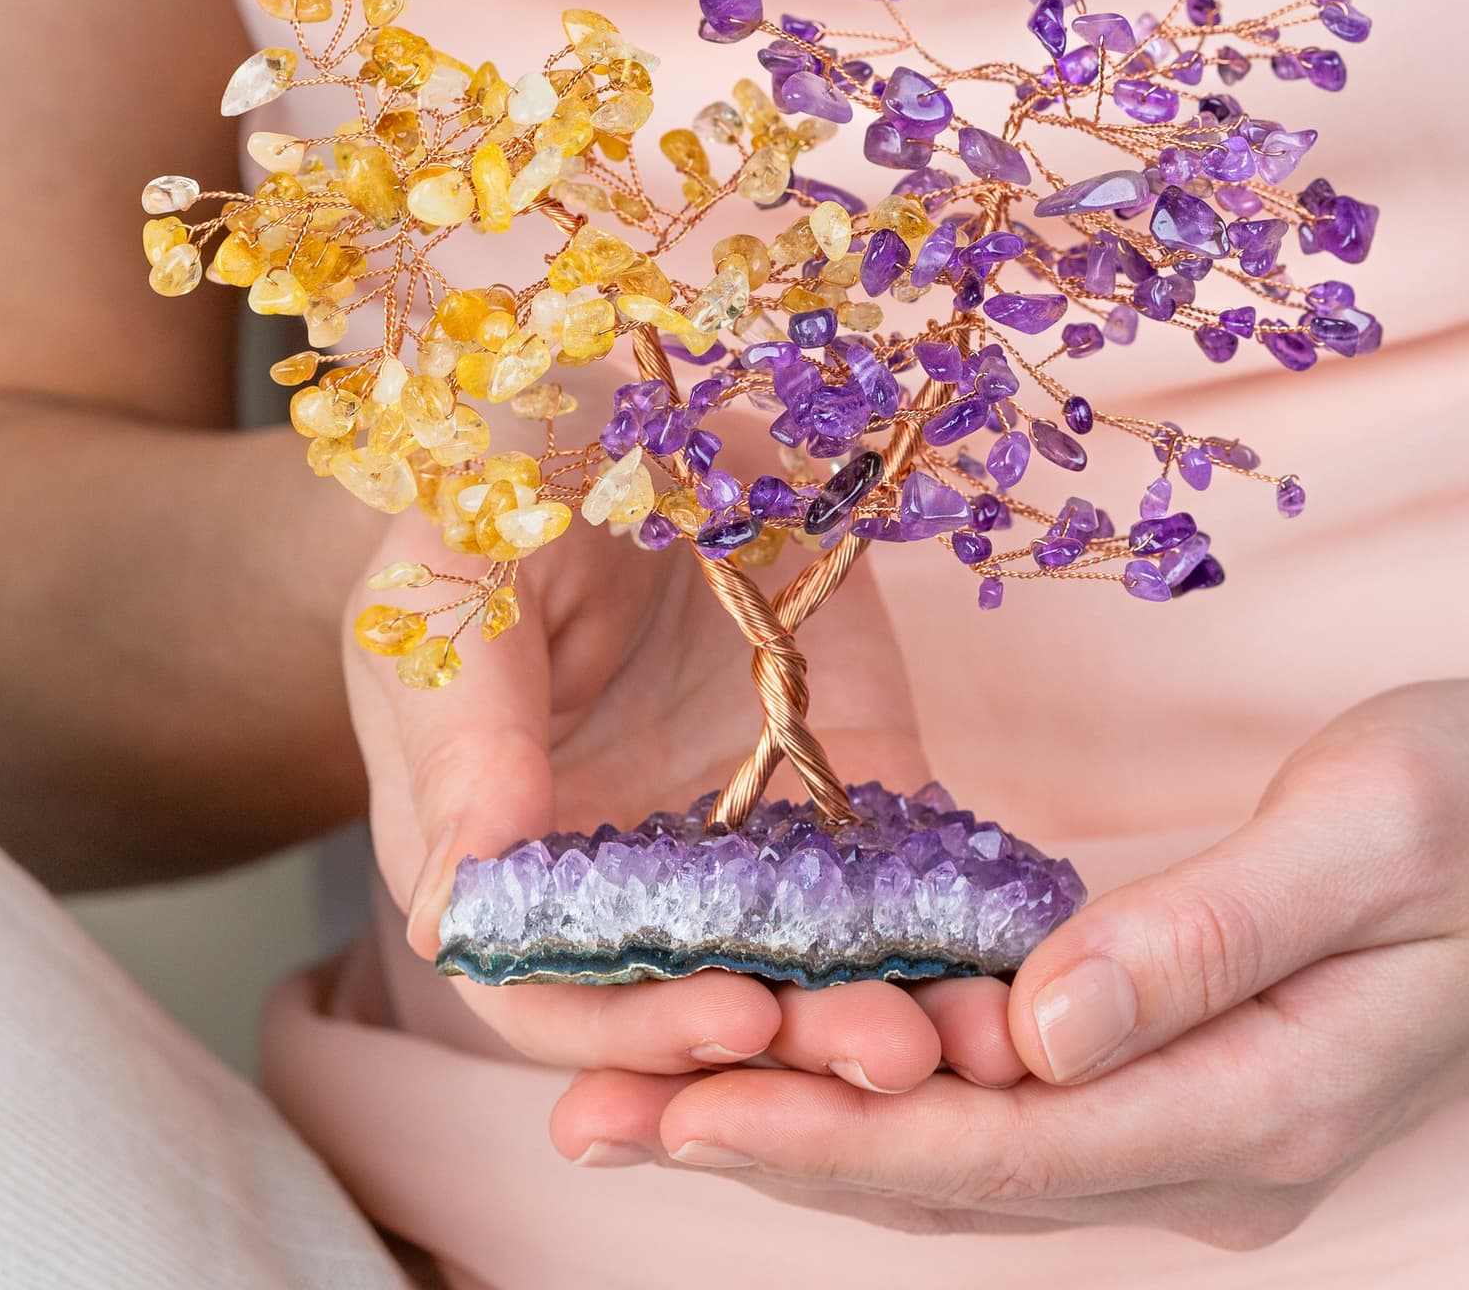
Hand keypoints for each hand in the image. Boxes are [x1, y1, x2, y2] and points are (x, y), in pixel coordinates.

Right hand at [345, 469, 1018, 1095]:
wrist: (611, 414)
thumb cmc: (491, 494)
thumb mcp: (456, 586)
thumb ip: (461, 737)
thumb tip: (453, 917)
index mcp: (503, 850)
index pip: (555, 994)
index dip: (637, 1029)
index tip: (734, 1019)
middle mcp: (624, 867)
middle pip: (695, 1002)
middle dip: (795, 1045)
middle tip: (893, 1054)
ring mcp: (742, 829)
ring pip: (807, 962)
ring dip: (885, 1006)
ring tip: (969, 1035)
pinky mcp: (843, 776)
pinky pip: (899, 869)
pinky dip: (953, 921)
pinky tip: (1015, 946)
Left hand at [554, 680, 1468, 1241]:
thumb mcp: (1375, 836)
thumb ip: (1209, 938)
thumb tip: (1042, 1028)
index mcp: (1261, 1109)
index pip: (1014, 1148)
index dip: (842, 1134)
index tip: (689, 1105)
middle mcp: (1206, 1152)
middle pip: (956, 1172)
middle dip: (771, 1143)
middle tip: (593, 1108)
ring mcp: (1183, 1129)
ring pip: (958, 1149)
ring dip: (800, 1121)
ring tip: (636, 1085)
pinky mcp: (1160, 1080)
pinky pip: (993, 1102)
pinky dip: (875, 1077)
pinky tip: (775, 1043)